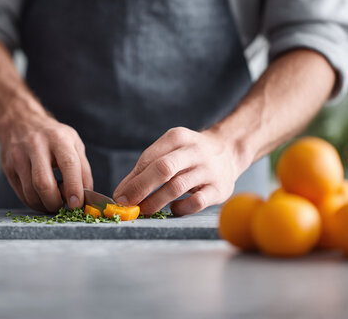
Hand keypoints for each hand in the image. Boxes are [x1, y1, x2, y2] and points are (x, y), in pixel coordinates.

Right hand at [0, 110, 92, 211]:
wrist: (20, 122)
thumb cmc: (52, 136)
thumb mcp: (74, 143)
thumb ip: (83, 169)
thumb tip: (86, 195)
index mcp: (58, 138)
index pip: (68, 165)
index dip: (74, 188)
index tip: (77, 204)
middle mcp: (36, 146)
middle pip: (44, 183)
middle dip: (55, 202)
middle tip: (63, 207)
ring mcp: (19, 156)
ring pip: (31, 192)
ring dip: (44, 205)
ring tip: (53, 202)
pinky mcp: (8, 167)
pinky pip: (21, 193)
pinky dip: (34, 202)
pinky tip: (42, 198)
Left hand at [113, 127, 248, 215]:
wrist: (228, 151)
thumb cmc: (188, 155)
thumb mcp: (169, 151)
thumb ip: (146, 169)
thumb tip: (121, 194)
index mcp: (177, 137)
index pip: (149, 158)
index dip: (132, 179)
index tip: (120, 196)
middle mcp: (193, 151)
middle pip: (162, 169)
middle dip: (141, 188)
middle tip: (127, 204)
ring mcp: (208, 169)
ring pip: (177, 187)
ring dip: (155, 202)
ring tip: (144, 211)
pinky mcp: (219, 188)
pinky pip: (196, 202)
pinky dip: (181, 208)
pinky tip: (174, 209)